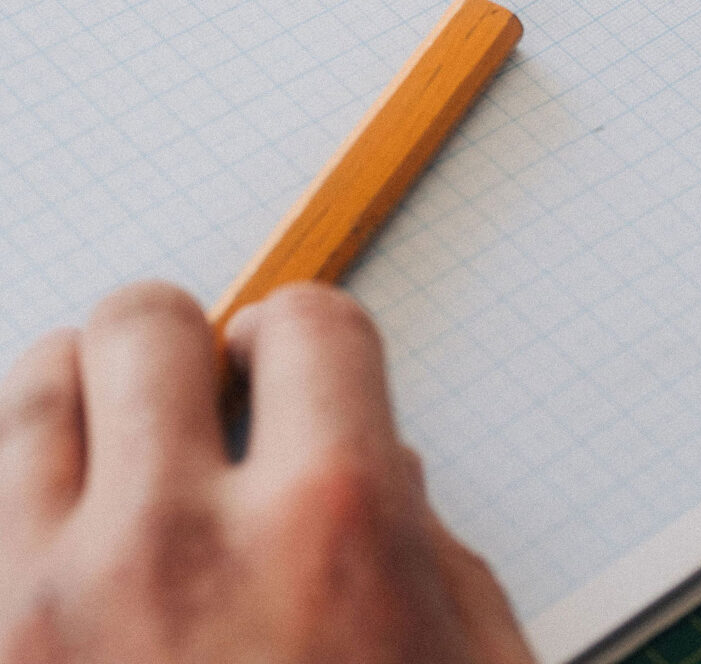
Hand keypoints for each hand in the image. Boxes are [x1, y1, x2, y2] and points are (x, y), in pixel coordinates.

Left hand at [0, 281, 533, 663]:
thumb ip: (431, 561)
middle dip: (179, 346)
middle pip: (143, 318)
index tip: (289, 377)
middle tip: (198, 410)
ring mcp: (49, 611)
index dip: (306, 343)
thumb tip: (377, 470)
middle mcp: (175, 549)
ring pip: (33, 392)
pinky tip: (63, 555)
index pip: (304, 319)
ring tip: (112, 462)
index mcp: (329, 531)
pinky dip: (20, 506)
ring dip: (81, 405)